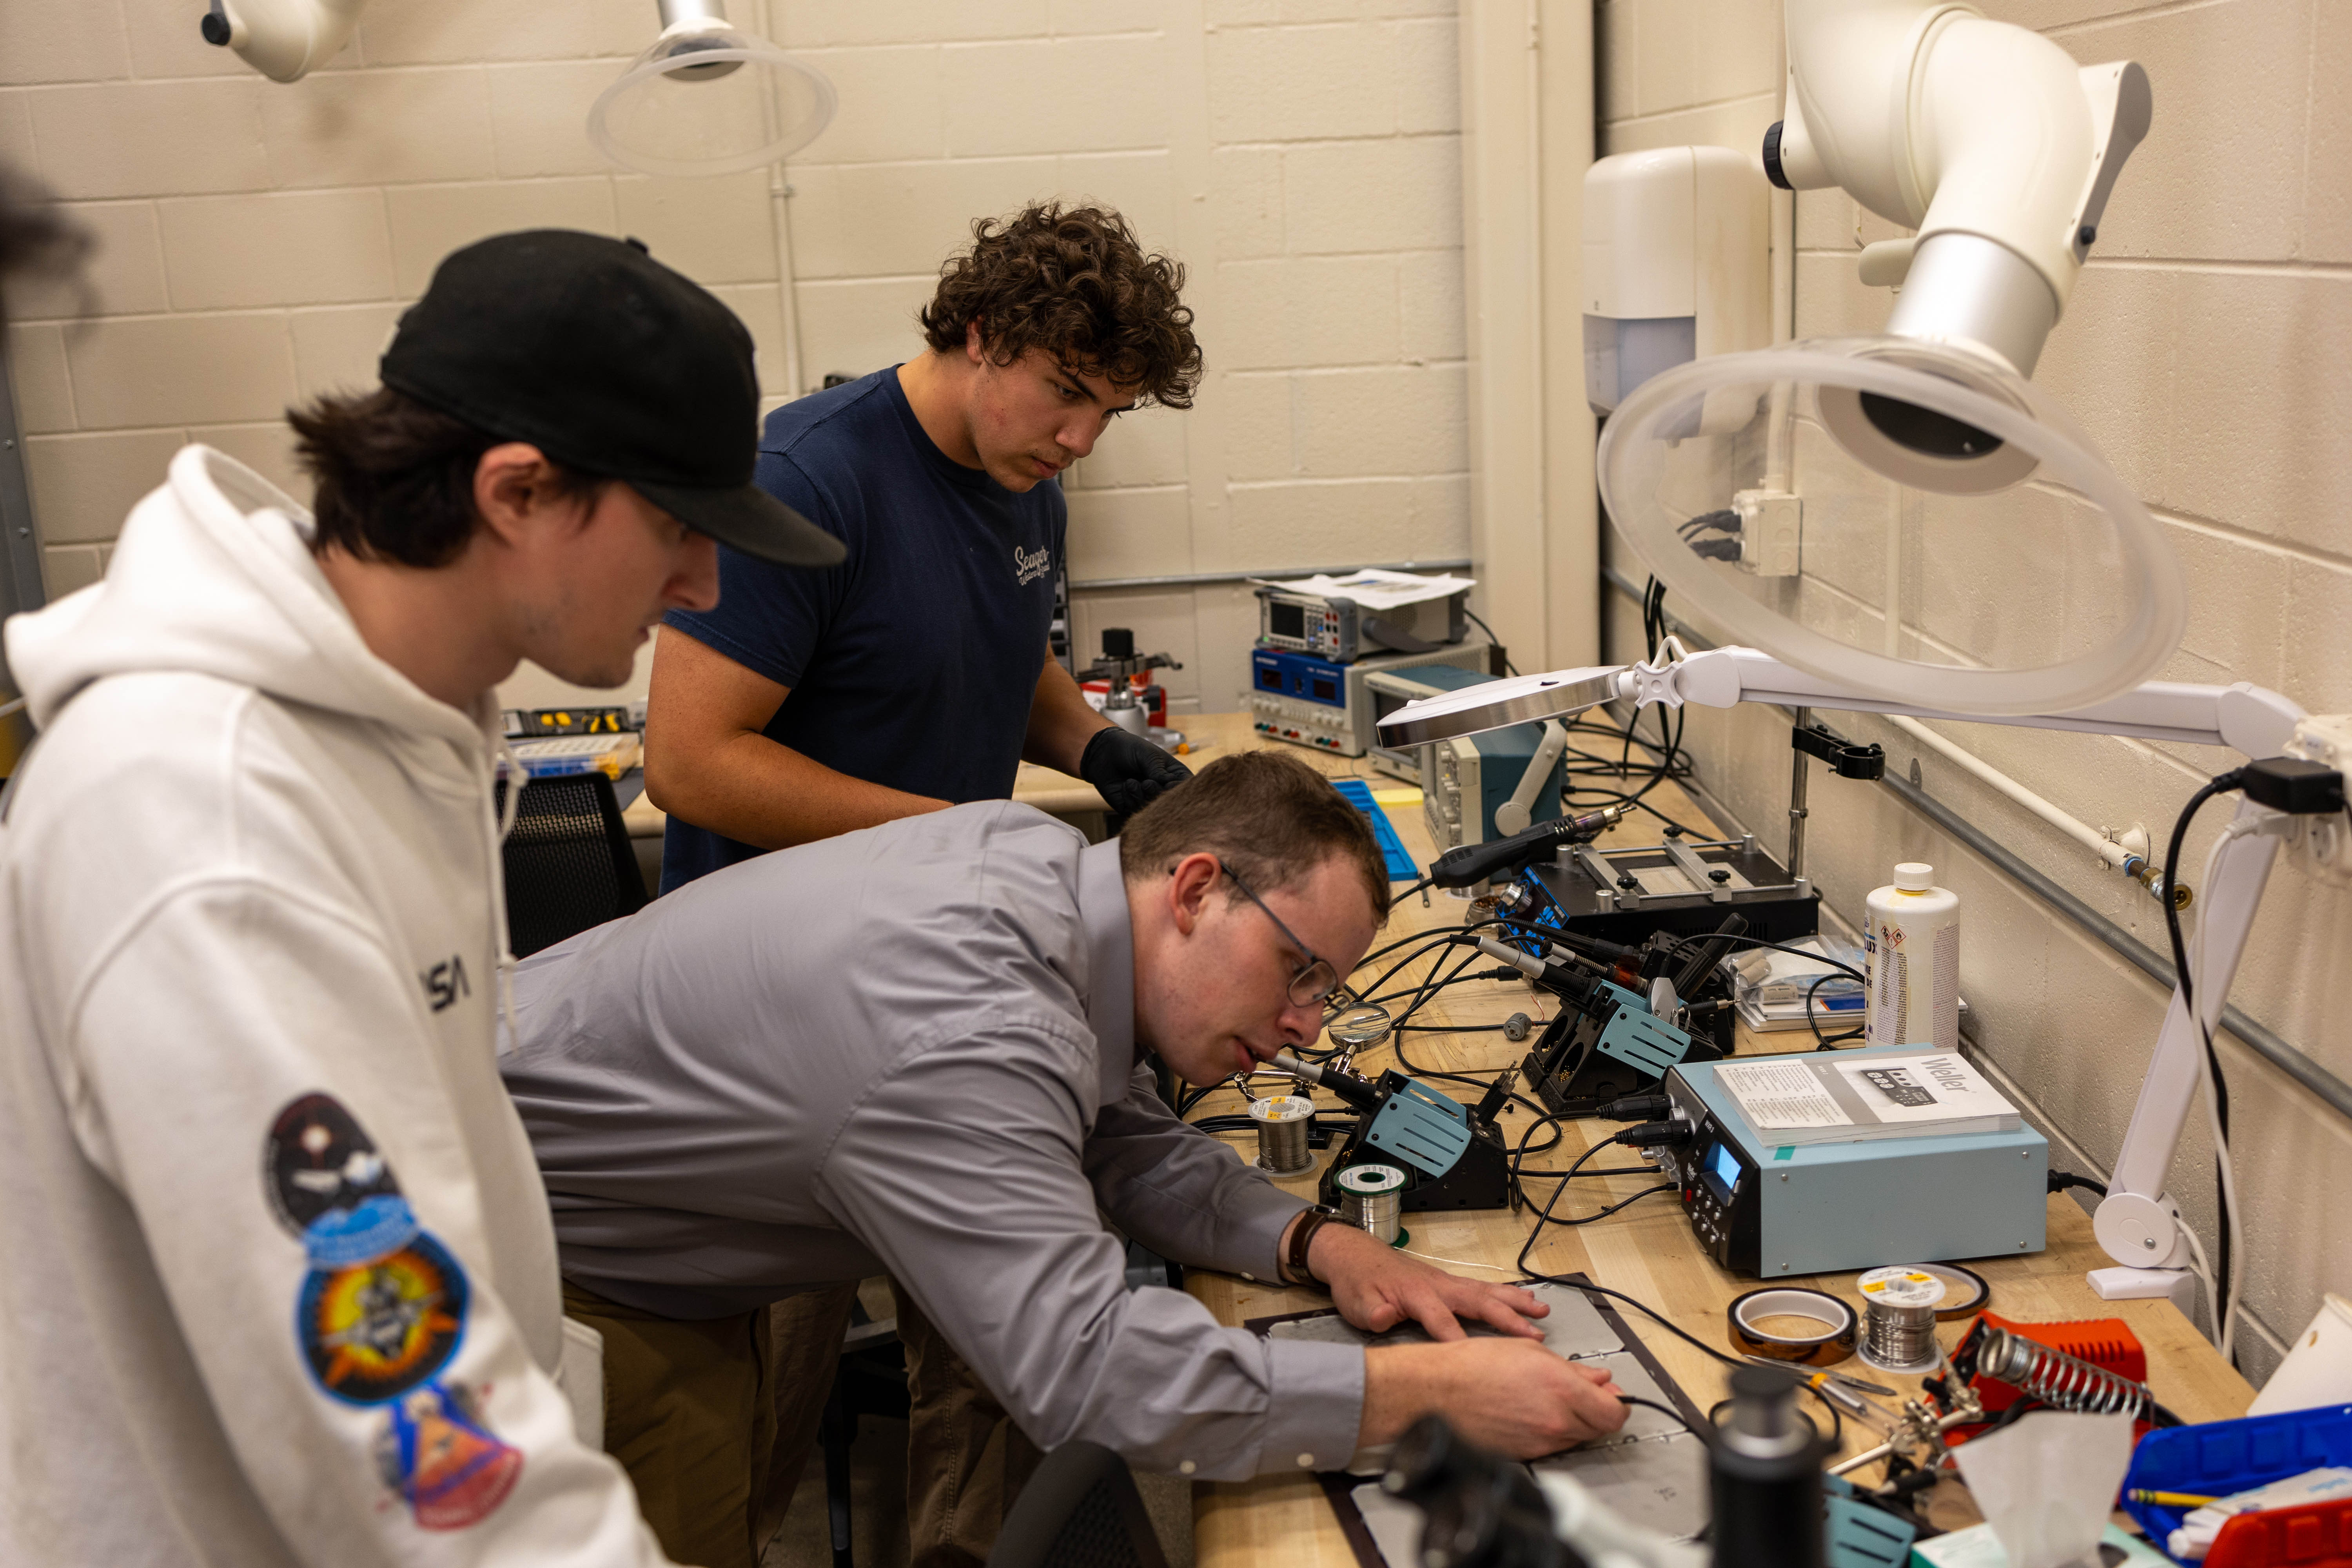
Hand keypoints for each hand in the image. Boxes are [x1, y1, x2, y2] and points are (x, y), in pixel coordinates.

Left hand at [1078, 725, 1192, 815]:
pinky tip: (1125, 786)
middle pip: (1170, 804)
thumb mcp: (1148, 755)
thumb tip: (1168, 784)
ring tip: (1132, 782)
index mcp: (1175, 776)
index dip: (1177, 790)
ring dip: (1142, 797)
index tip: (1166, 783)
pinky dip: (1130, 800)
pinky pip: (1135, 812)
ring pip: (1152, 810)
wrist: (1103, 752)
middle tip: (1147, 783)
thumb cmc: (1129, 748)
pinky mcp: (1131, 807)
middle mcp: (1163, 790)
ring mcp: (1148, 800)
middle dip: (1157, 795)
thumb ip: (1158, 770)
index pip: (1185, 790)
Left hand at [1307, 1220, 1547, 1342]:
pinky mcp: (1448, 1283)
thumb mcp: (1356, 1301)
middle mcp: (1438, 1285)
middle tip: (1534, 1335)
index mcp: (1416, 1293)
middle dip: (1507, 1319)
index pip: (1441, 1320)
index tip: (1482, 1361)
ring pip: (1486, 1291)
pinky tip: (1524, 1298)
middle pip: (1477, 1301)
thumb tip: (1382, 1319)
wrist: (1354, 1255)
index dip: (1459, 1340)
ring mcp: (1446, 1282)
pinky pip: (1482, 1287)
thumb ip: (1372, 1312)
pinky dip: (1506, 1292)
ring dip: (1515, 1302)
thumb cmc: (1358, 1281)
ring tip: (1542, 1311)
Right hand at [1360, 1338, 1628, 1457]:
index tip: (1613, 1396)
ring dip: (1572, 1422)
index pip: (1615, 1413)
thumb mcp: (1529, 1351)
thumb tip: (1599, 1380)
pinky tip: (1528, 1413)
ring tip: (1545, 1400)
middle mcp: (1555, 1421)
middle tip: (1581, 1395)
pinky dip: (1549, 1432)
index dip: (1618, 1404)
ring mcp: (1539, 1443)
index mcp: (1561, 1390)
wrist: (1435, 1392)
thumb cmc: (1473, 1365)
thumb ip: (1572, 1369)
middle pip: (1599, 1428)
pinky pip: (1551, 1446)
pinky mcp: (1524, 1456)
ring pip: (1576, 1438)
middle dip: (1596, 1411)